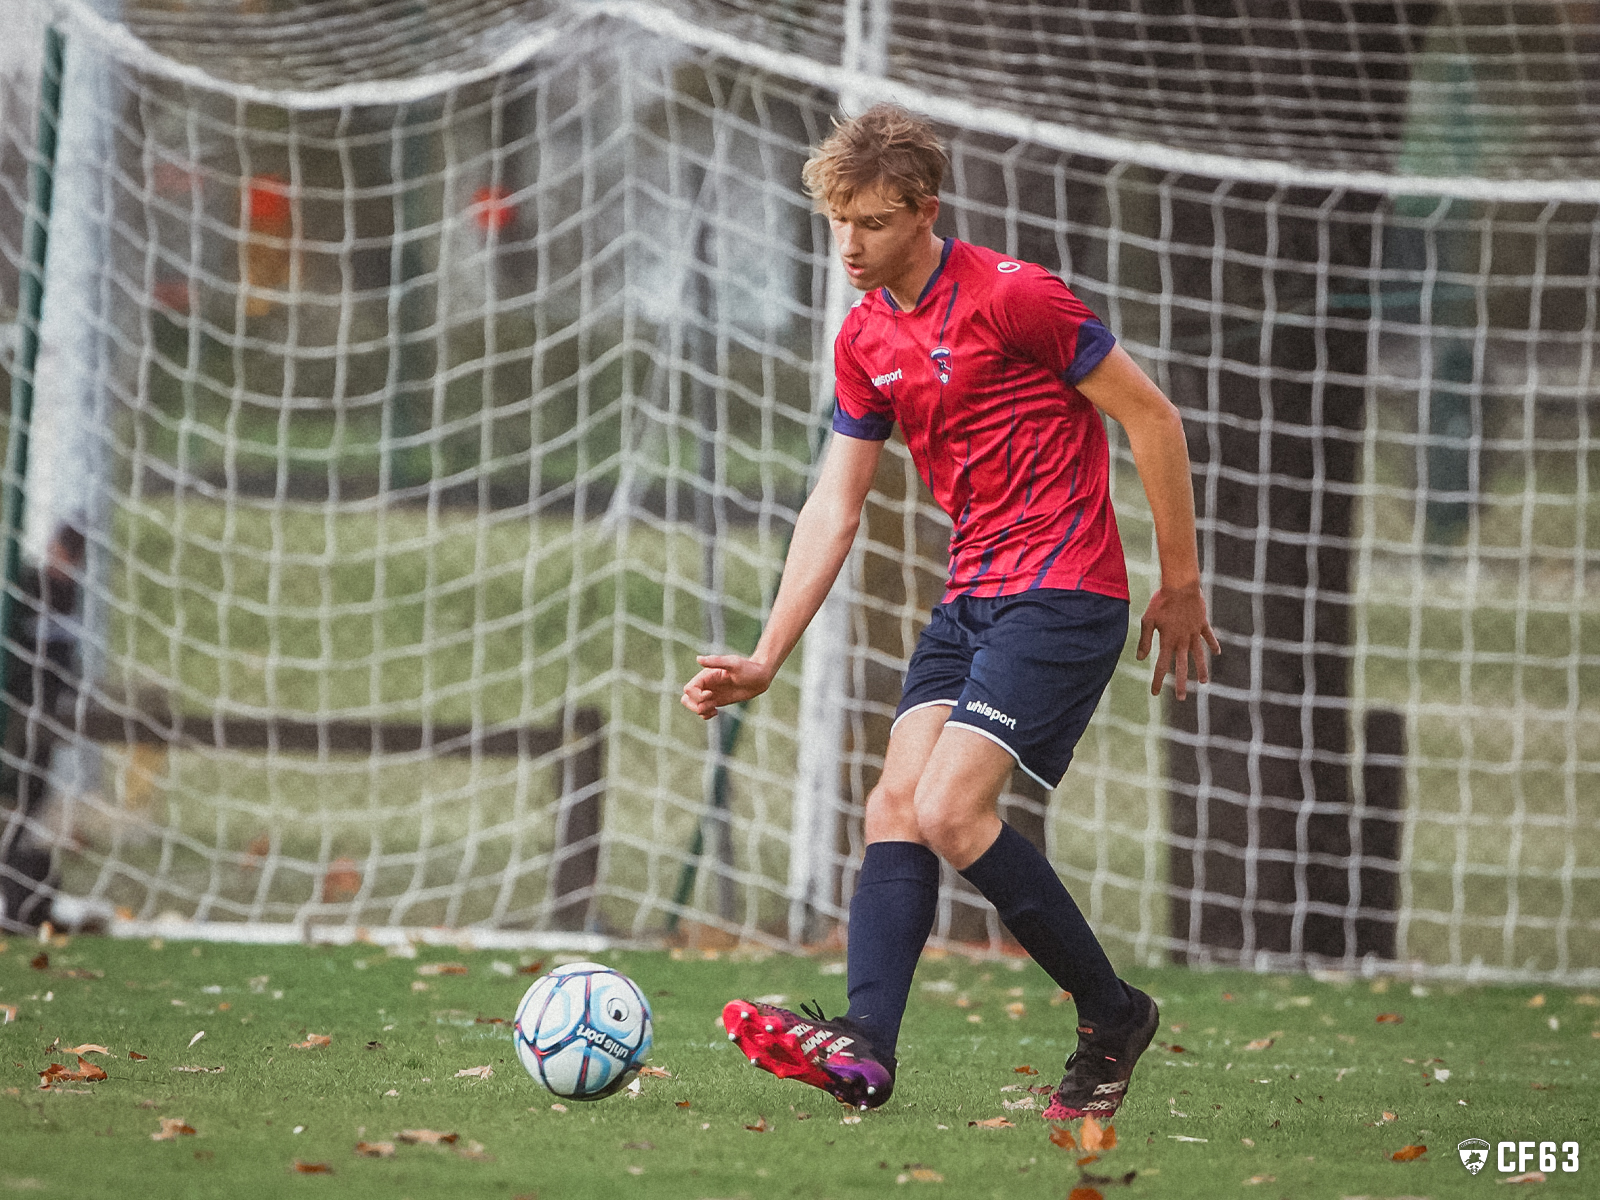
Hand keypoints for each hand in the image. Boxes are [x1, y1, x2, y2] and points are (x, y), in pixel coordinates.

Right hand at [681, 654, 775, 718]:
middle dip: (695, 705)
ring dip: (701, 711)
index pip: (689, 689)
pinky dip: (706, 715)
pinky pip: (703, 711)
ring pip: (694, 706)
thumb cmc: (749, 668)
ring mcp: (711, 693)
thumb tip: (698, 659)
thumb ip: (715, 661)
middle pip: (686, 698)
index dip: (696, 695)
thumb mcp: (733, 663)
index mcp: (706, 675)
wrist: (760, 677)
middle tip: (710, 705)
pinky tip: (716, 712)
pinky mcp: (717, 701)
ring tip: (714, 710)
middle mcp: (706, 685)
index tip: (711, 694)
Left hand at [1136, 580, 1220, 700]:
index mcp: (1168, 641)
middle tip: (1181, 698)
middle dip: (1181, 684)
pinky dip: (1213, 645)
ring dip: (1201, 670)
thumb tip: (1140, 658)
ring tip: (1204, 683)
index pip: (1162, 666)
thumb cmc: (1161, 601)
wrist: (1181, 586)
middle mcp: (1182, 641)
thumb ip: (1145, 640)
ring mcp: (1194, 633)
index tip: (1155, 693)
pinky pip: (1209, 637)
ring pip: (1199, 656)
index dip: (1158, 680)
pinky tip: (1217, 653)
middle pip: (1182, 667)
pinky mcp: (1203, 624)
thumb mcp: (1148, 620)